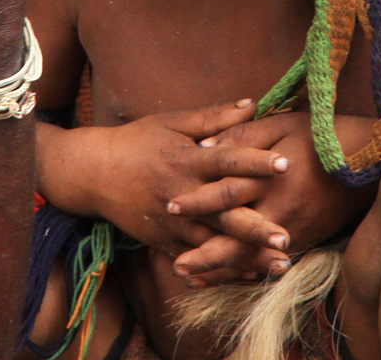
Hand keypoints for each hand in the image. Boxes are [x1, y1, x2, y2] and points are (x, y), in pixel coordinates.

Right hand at [39, 101, 292, 261]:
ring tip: (280, 265)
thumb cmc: (137, 141)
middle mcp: (181, 194)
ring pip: (214, 243)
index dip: (255, 162)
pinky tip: (250, 277)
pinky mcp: (164, 241)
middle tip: (286, 237)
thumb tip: (253, 103)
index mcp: (186, 160)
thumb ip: (214, 117)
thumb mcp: (172, 122)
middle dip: (255, 227)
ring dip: (247, 256)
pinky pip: (196, 260)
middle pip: (223, 212)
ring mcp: (172, 222)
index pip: (226, 160)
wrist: (94, 173)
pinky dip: (222, 269)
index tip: (286, 165)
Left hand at [167, 114, 374, 284]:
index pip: (226, 193)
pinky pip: (272, 260)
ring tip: (194, 279)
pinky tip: (229, 276)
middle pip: (236, 238)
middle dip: (205, 254)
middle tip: (176, 266)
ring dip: (223, 270)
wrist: (371, 160)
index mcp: (272, 177)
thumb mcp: (280, 125)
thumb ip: (241, 136)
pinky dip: (248, 270)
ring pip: (254, 257)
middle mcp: (282, 209)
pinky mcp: (309, 239)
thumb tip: (203, 146)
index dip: (197, 201)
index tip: (170, 207)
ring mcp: (297, 229)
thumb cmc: (322, 135)